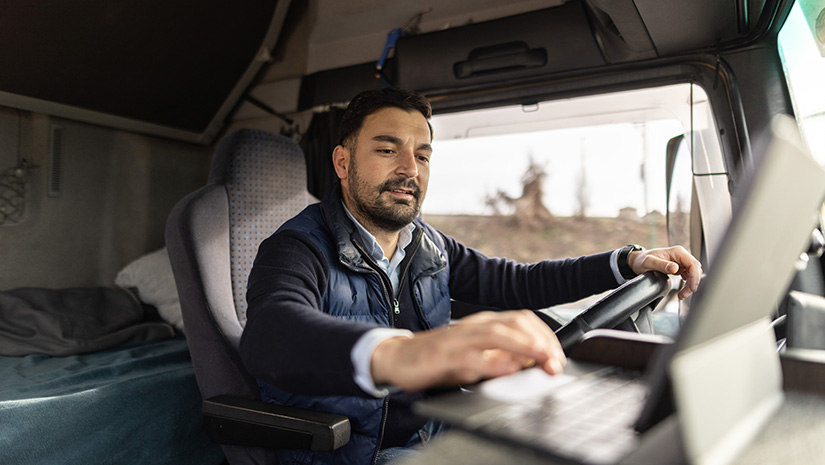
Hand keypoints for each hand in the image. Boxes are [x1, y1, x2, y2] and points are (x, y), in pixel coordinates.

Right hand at [371, 310, 565, 390]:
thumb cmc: (439, 358)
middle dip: (540, 341)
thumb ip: (501, 357)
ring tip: (540, 358)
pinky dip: (492, 363)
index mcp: (483, 324)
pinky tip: (506, 370)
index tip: (558, 356)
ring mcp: (458, 339)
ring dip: (523, 345)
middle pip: (515, 322)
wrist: (399, 357)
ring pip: (496, 334)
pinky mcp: (444, 355)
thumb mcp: (475, 356)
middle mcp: (473, 327)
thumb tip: (530, 363)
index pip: (522, 320)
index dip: (545, 335)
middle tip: (555, 362)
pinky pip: (471, 357)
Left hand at [628, 245, 701, 299]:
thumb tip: (675, 268)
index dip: (694, 277)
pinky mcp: (680, 267)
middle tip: (684, 294)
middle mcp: (681, 255)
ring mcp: (681, 262)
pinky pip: (689, 276)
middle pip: (695, 270)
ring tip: (682, 295)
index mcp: (677, 252)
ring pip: (693, 274)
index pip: (693, 264)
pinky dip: (688, 284)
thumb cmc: (642, 260)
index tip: (691, 288)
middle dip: (693, 283)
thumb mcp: (649, 262)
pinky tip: (682, 290)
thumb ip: (662, 265)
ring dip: (690, 285)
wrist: (638, 261)